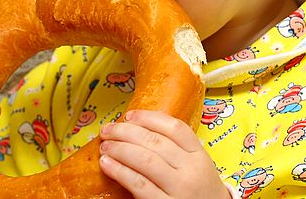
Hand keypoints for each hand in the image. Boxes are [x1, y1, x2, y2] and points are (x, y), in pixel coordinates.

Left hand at [98, 110, 229, 198]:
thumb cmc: (200, 192)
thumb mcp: (198, 166)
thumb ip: (178, 150)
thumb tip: (139, 130)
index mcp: (199, 155)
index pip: (174, 128)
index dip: (148, 118)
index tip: (129, 115)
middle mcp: (191, 170)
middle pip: (155, 141)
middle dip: (126, 131)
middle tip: (108, 129)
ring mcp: (179, 189)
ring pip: (145, 160)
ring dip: (120, 149)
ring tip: (105, 146)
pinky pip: (139, 184)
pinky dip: (120, 171)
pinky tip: (107, 165)